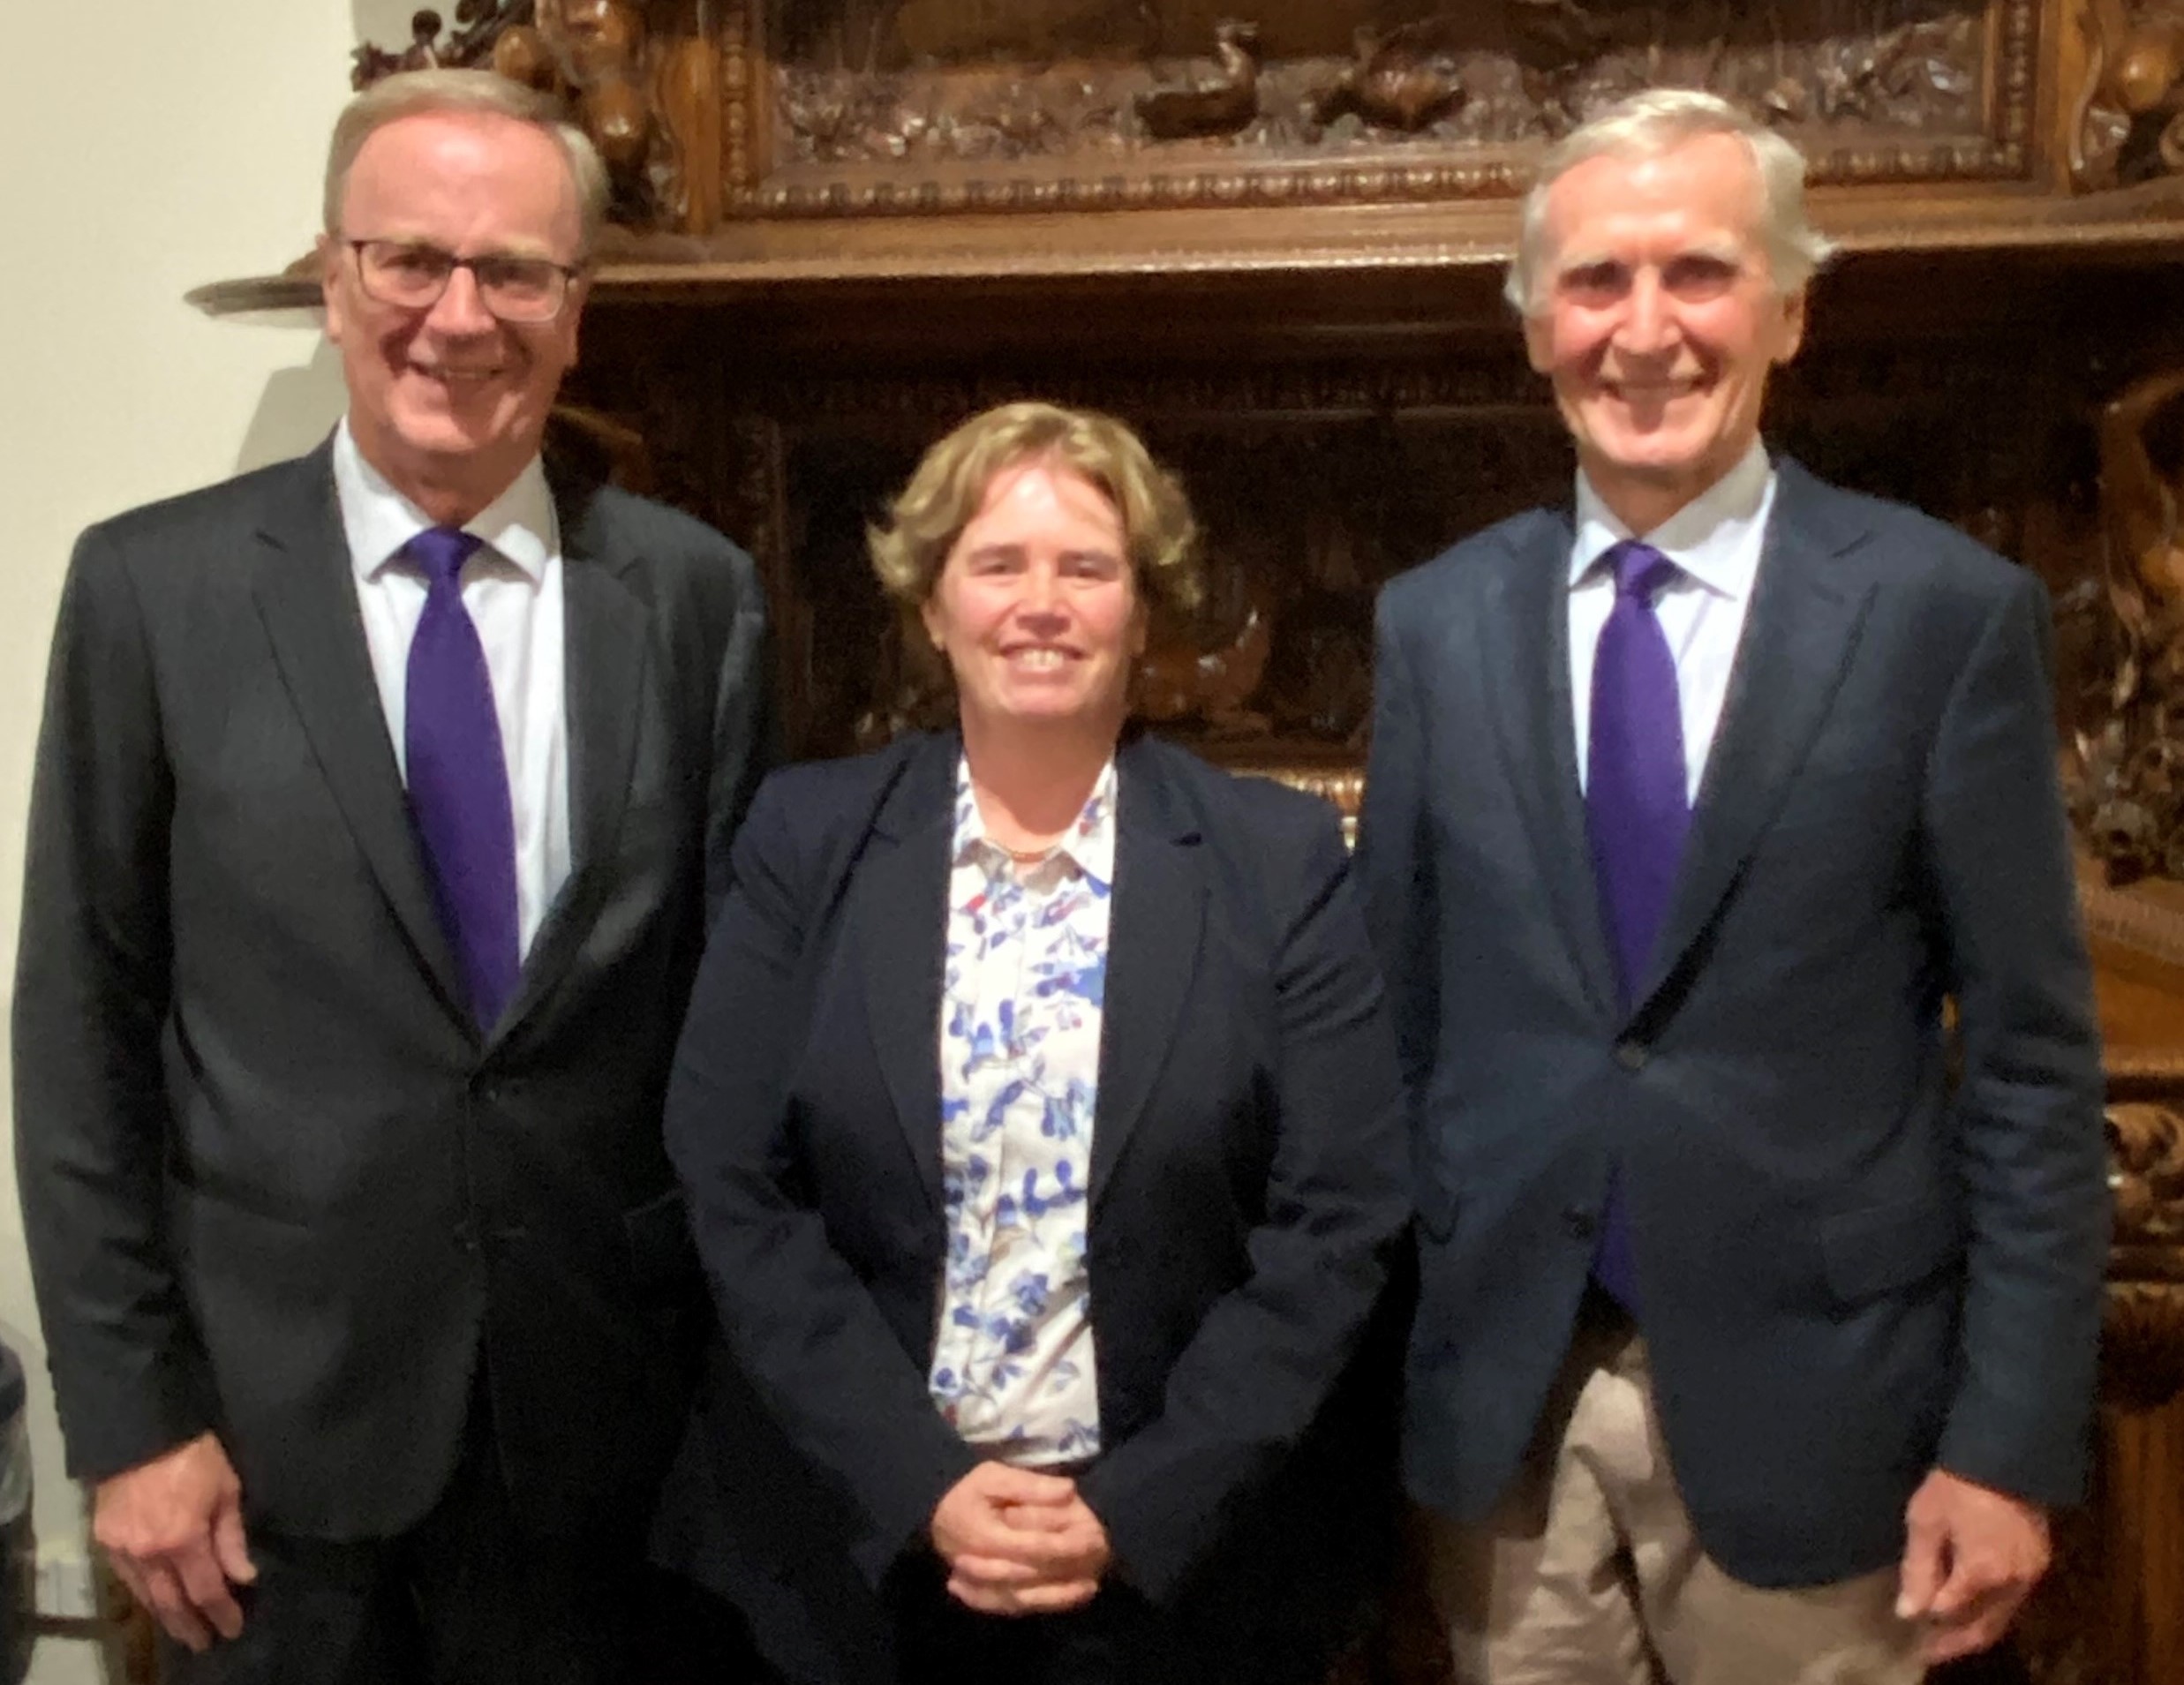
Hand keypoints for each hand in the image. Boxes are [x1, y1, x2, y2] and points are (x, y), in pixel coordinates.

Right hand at [93, 1432, 255, 1651]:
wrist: (141, 1430)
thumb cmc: (195, 1455)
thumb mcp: (226, 1490)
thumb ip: (232, 1538)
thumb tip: (243, 1576)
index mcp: (183, 1539)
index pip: (206, 1590)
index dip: (221, 1612)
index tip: (233, 1627)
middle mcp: (149, 1553)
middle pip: (171, 1603)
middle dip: (190, 1625)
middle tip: (205, 1641)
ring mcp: (121, 1550)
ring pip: (146, 1596)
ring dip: (166, 1615)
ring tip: (183, 1627)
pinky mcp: (103, 1541)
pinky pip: (126, 1579)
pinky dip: (145, 1594)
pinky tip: (157, 1599)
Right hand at [930, 1462, 1110, 1615]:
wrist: (931, 1518)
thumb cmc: (965, 1493)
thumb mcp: (992, 1476)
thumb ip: (1029, 1485)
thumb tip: (1068, 1490)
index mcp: (986, 1537)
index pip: (1035, 1547)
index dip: (1066, 1547)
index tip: (1095, 1540)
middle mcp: (985, 1568)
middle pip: (1034, 1577)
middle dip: (1067, 1573)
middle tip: (1100, 1566)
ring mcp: (982, 1586)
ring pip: (1025, 1599)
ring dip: (1059, 1597)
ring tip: (1090, 1588)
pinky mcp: (984, 1596)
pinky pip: (1014, 1607)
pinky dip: (1041, 1606)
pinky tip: (1066, 1598)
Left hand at [1896, 1467, 2050, 1665]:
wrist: (2005, 1455)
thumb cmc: (1956, 1484)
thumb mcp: (1926, 1521)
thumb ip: (1918, 1569)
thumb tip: (1909, 1612)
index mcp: (1983, 1573)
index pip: (1950, 1611)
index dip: (1928, 1619)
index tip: (1908, 1628)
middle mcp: (2014, 1582)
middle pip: (1985, 1628)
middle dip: (1956, 1643)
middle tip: (1929, 1653)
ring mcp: (2032, 1574)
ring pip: (2004, 1617)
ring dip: (1977, 1631)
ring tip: (1948, 1637)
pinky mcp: (2040, 1562)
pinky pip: (2015, 1600)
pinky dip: (1993, 1611)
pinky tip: (1974, 1609)